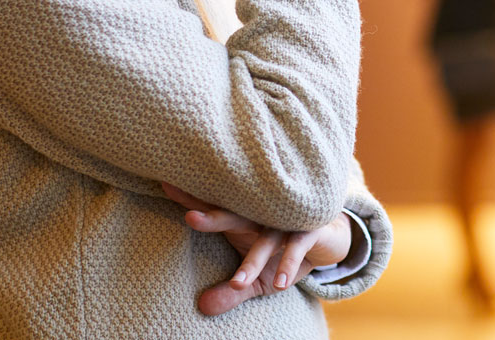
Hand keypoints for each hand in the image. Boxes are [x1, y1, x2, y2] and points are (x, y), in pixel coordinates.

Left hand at [162, 183, 351, 315]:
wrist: (328, 238)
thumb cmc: (283, 251)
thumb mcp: (257, 278)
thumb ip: (231, 292)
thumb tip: (200, 307)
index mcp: (242, 219)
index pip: (213, 208)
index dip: (191, 200)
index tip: (166, 186)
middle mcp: (260, 215)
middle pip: (234, 213)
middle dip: (212, 215)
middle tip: (190, 217)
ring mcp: (284, 220)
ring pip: (266, 237)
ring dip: (254, 259)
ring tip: (239, 283)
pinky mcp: (308, 229)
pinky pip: (297, 245)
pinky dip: (288, 262)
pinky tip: (280, 283)